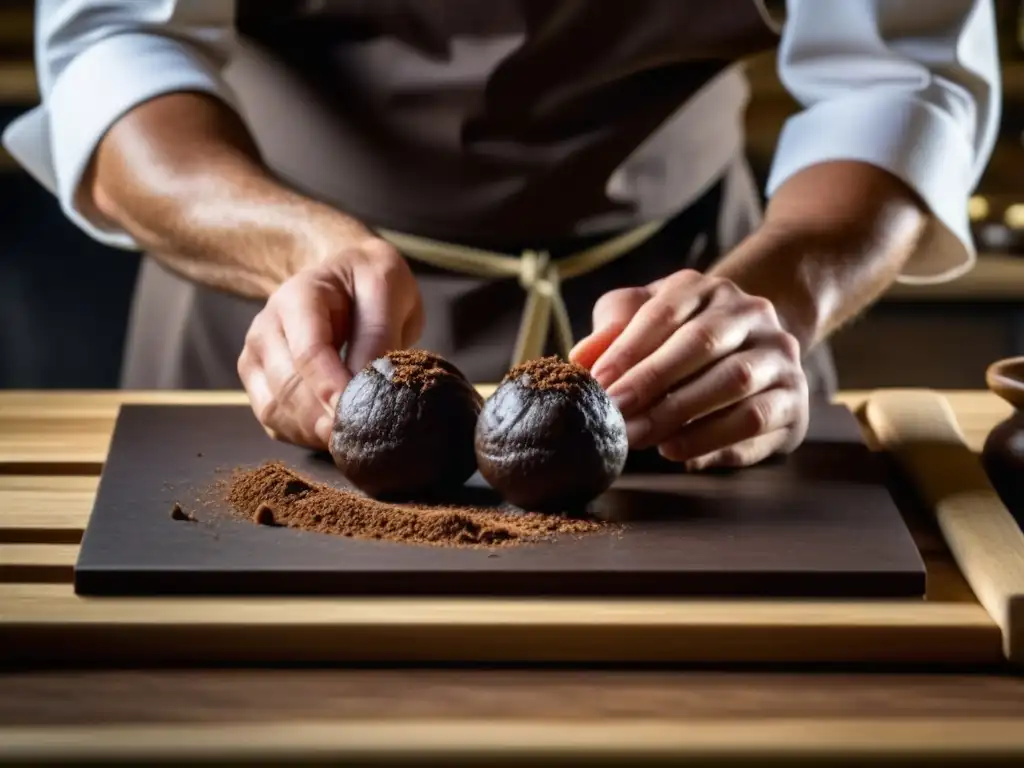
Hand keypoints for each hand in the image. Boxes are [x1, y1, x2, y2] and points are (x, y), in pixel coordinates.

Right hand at [237, 238, 422, 448]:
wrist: (342, 276)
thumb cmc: (368, 281)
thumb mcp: (387, 288)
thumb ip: (378, 333)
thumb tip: (370, 387)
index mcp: (299, 296)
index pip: (308, 352)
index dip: (331, 390)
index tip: (357, 417)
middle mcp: (267, 327)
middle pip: (287, 387)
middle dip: (324, 420)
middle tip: (360, 439)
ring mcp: (257, 356)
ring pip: (275, 410)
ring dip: (313, 433)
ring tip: (351, 441)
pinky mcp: (259, 382)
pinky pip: (274, 422)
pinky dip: (302, 437)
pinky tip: (332, 437)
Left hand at [570, 270, 808, 469]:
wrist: (750, 349)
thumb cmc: (678, 337)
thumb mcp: (642, 319)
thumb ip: (611, 330)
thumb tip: (581, 358)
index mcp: (707, 289)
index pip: (666, 312)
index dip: (629, 348)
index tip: (599, 382)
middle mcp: (752, 314)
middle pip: (703, 344)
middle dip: (654, 383)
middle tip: (618, 417)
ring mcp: (780, 356)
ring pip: (736, 383)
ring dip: (684, 416)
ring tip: (644, 439)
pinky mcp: (795, 400)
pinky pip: (758, 422)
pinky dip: (716, 441)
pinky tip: (680, 454)